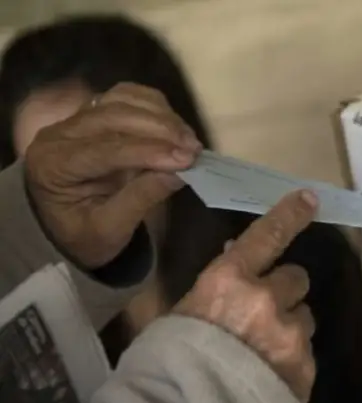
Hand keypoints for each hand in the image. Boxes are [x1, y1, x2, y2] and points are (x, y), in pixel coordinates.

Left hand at [24, 82, 201, 268]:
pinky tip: (176, 127)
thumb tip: (180, 173)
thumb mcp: (109, 231)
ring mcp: (76, 118)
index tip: (188, 160)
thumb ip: (140, 200)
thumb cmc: (84, 234)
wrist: (64, 227)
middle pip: (114, 116)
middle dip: (160, 130)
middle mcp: (59, 133)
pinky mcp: (96, 112)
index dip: (150, 152)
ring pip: (122, 99)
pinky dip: (155, 106)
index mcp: (53, 165)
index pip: (106, 149)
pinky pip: (127, 95)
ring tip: (189, 140)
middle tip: (195, 149)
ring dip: (161, 115)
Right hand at [175, 190, 318, 402]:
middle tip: (265, 311)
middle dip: (285, 290)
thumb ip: (221, 281)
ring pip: (304, 317)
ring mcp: (289, 334)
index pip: (268, 235)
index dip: (290, 215)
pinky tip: (270, 374)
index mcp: (230, 279)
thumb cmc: (172, 358)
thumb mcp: (187, 309)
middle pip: (296, 278)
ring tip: (263, 350)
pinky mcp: (304, 366)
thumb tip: (242, 249)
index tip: (310, 200)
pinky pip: (305, 352)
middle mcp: (266, 300)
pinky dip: (292, 360)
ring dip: (290, 326)